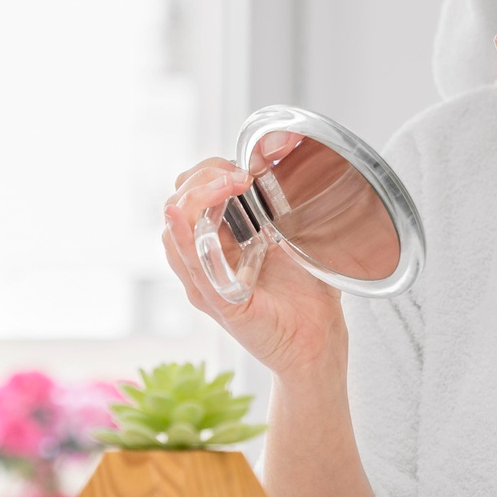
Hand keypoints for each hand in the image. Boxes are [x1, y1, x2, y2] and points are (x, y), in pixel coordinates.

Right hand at [161, 135, 348, 386]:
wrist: (321, 340)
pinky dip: (182, 240)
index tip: (240, 166)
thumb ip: (286, 202)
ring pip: (175, 234)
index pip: (190, 196)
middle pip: (177, 208)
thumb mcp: (296, 236)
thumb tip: (290, 156)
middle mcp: (204, 263)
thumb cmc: (308, 292)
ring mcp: (206, 284)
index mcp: (218, 243)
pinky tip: (179, 218)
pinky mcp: (219, 304)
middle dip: (201, 179)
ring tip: (228, 184)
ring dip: (197, 199)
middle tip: (237, 175)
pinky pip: (193, 269)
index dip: (207, 173)